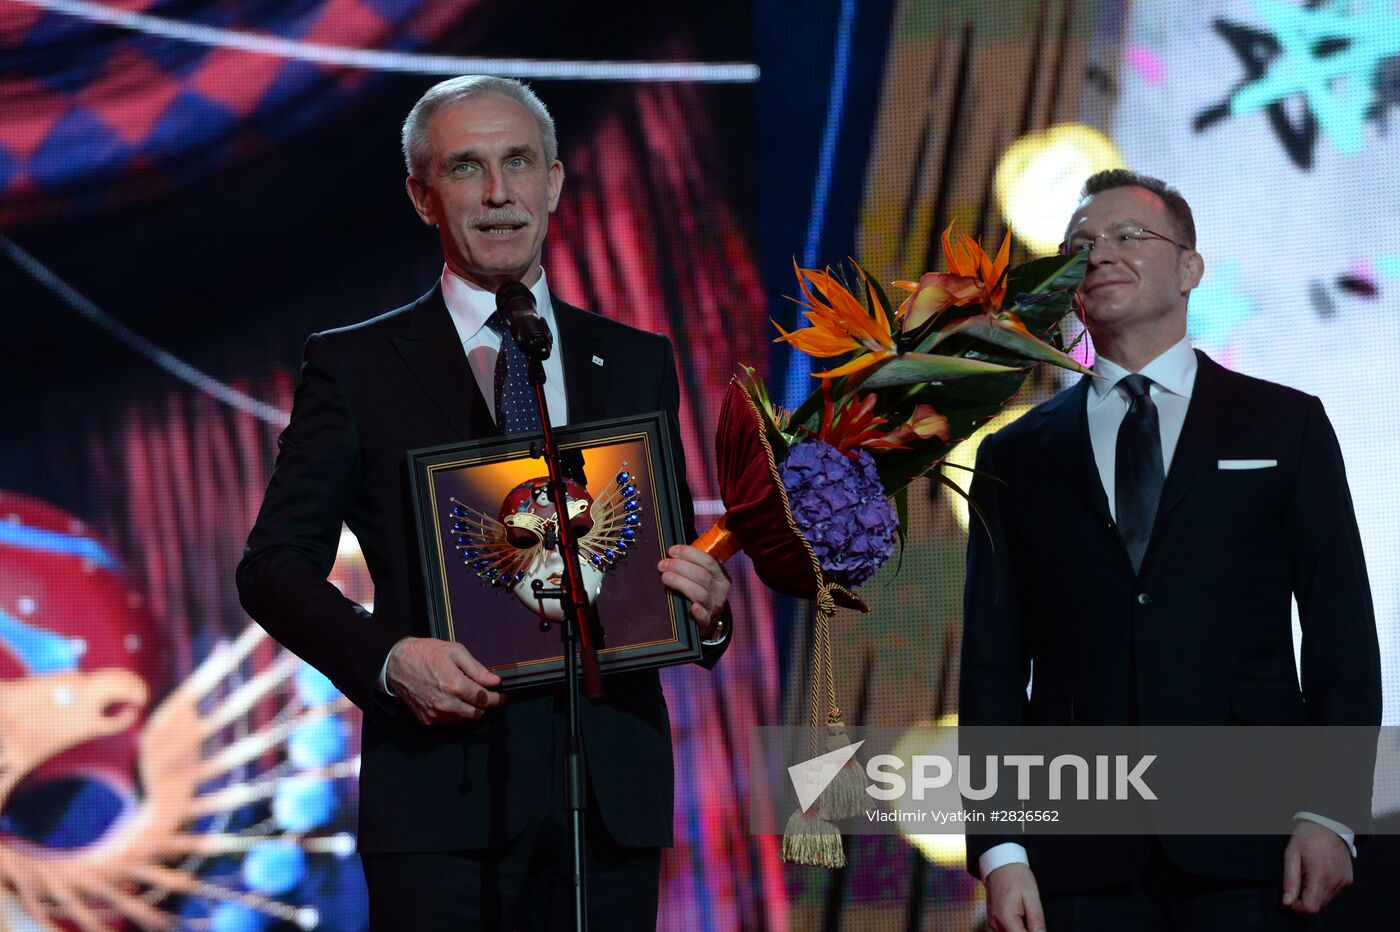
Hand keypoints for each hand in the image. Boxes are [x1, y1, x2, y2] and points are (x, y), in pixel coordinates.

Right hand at [385, 637, 504, 725]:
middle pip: (476, 713)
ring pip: (463, 719)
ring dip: (469, 709)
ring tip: (465, 694)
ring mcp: (435, 714)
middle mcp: (446, 703)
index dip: (497, 699)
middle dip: (484, 705)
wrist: (397, 663)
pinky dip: (454, 713)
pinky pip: (448, 721)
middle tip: (486, 695)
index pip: (484, 699)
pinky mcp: (427, 719)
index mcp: (455, 685)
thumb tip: (494, 681)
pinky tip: (451, 699)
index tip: (502, 697)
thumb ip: (477, 668)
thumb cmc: (426, 653)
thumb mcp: (455, 651)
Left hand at [658, 544, 729, 636]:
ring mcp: (714, 606)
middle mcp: (720, 590)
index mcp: (720, 576)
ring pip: (700, 593)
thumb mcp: (704, 576)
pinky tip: (692, 607)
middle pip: (702, 575)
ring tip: (665, 577)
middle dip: (680, 567)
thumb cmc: (701, 590)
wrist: (708, 618)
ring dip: (681, 583)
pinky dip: (699, 612)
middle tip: (662, 564)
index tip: (672, 551)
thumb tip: (671, 553)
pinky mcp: (707, 622)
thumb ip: (692, 565)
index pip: (708, 560)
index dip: (689, 553)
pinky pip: (704, 617)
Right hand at [984, 863, 1044, 931]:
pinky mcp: (992, 919)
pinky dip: (1014, 927)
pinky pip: (1004, 930)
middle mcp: (996, 922)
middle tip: (1034, 921)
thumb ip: (1037, 920)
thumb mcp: (1031, 896)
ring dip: (1020, 930)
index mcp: (1006, 917)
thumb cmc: (1015, 876)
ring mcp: (993, 921)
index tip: (1039, 928)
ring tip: (1027, 915)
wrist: (1001, 864)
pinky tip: (1020, 917)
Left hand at [1282, 820, 1351, 914]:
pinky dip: (1323, 888)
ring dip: (1314, 893)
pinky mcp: (1348, 881)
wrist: (1329, 826)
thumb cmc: (1308, 837)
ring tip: (1308, 874)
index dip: (1298, 907)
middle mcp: (1336, 881)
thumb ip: (1290, 880)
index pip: (1311, 907)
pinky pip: (1333, 892)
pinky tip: (1318, 873)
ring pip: (1326, 900)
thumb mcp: (1291, 855)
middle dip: (1305, 899)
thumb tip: (1287, 901)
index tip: (1290, 898)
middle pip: (1318, 905)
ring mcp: (1344, 882)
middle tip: (1298, 880)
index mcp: (1320, 875)